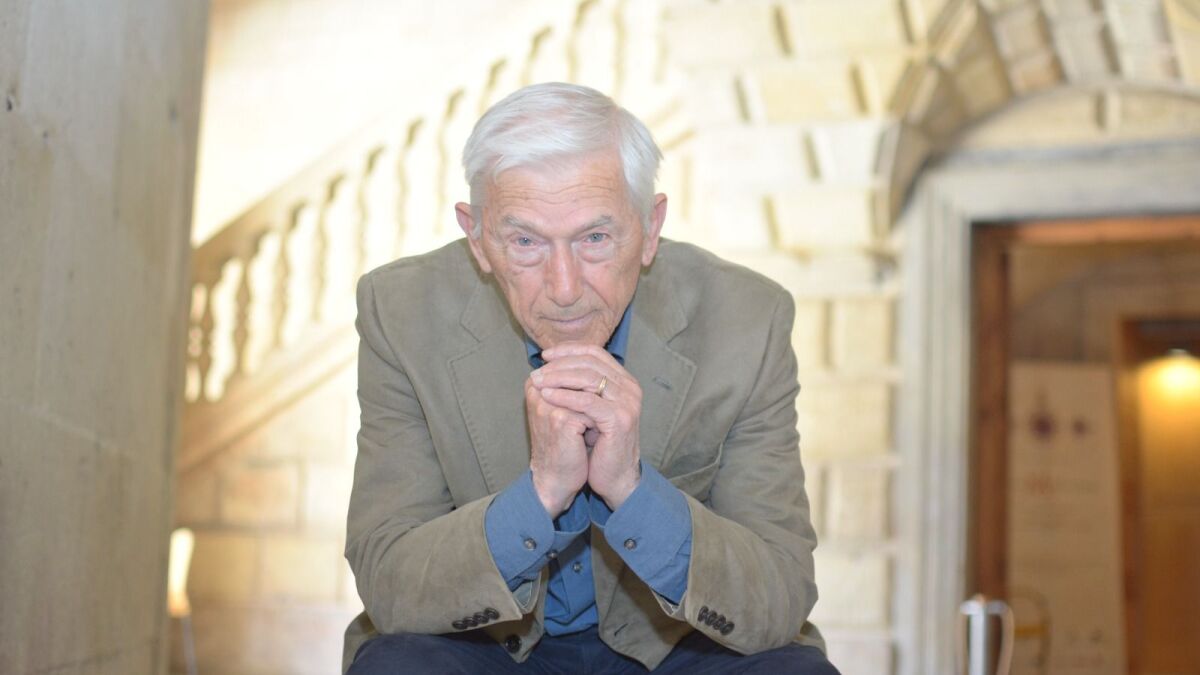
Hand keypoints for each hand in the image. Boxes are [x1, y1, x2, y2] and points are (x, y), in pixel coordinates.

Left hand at [530, 342, 641, 509]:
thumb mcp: (591, 409)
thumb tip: (551, 364)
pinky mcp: (619, 418)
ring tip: (537, 381)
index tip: (545, 355)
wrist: (614, 476)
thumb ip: (581, 386)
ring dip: (558, 377)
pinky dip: (565, 396)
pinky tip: (547, 396)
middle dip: (560, 363)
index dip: (568, 350)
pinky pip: (588, 401)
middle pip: (590, 362)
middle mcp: (630, 388)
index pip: (595, 353)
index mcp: (624, 381)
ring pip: (588, 378)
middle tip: (538, 369)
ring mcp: (627, 402)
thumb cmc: (600, 445)